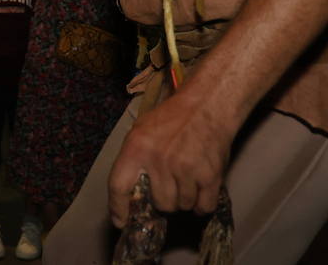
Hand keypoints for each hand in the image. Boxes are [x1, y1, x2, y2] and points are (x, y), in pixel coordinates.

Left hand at [107, 92, 232, 227]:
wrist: (208, 105)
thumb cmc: (173, 117)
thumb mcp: (142, 131)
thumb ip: (134, 159)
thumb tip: (129, 193)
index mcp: (136, 147)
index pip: (118, 186)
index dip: (118, 209)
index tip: (121, 222)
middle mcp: (159, 160)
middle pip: (159, 203)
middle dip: (164, 201)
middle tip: (169, 186)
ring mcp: (185, 169)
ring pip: (181, 206)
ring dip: (184, 200)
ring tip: (187, 179)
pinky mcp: (209, 175)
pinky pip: (203, 207)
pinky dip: (202, 205)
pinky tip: (200, 190)